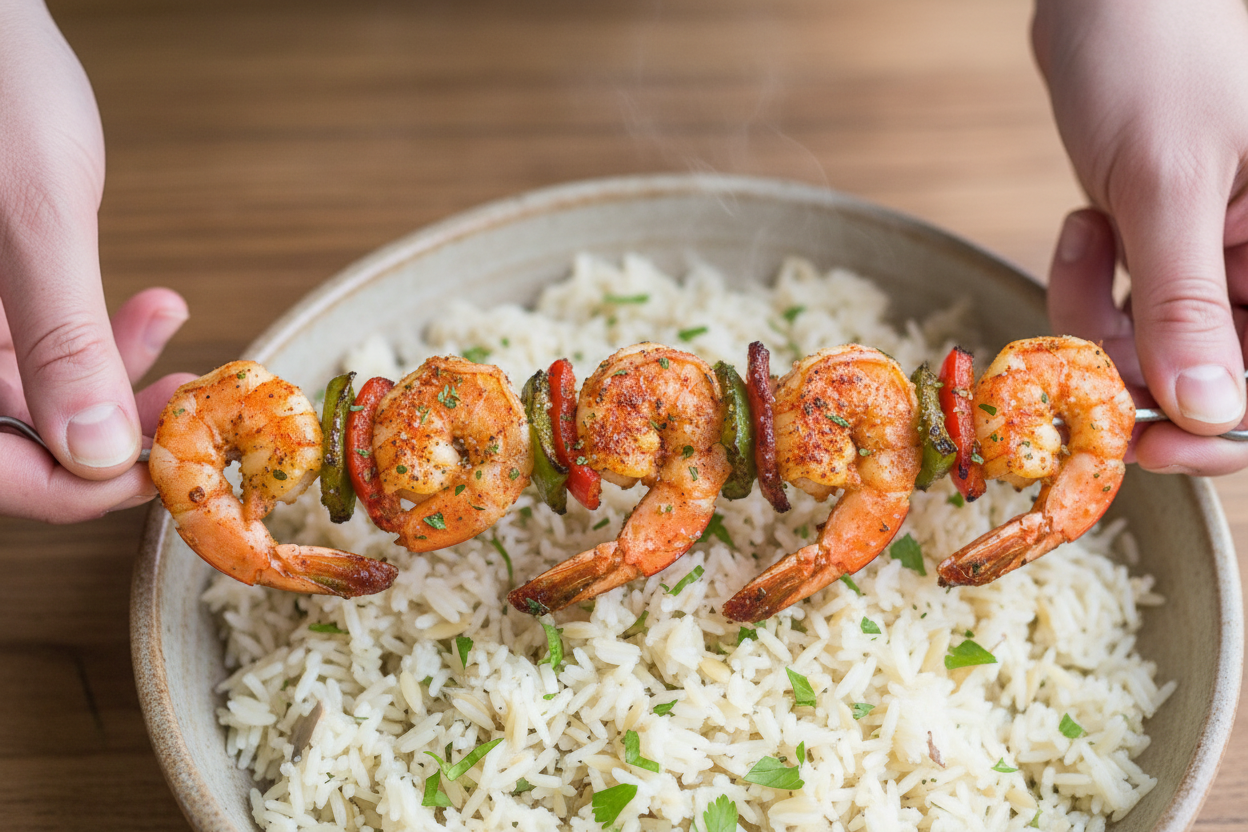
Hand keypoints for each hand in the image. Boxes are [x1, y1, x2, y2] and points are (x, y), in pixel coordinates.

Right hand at [0, 1, 194, 521]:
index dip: (78, 489)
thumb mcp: (33, 215)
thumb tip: (100, 455)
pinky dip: (99, 333)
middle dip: (113, 429)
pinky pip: (35, 340)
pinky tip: (159, 307)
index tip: (166, 468)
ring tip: (187, 355)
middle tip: (192, 411)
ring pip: (35, 392)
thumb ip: (62, 339)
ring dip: (118, 379)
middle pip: (16, 437)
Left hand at [1034, 0, 1247, 474]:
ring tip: (1086, 235)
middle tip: (1075, 350)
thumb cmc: (1152, 51)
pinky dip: (1091, 281)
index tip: (1149, 445)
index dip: (1224, 427)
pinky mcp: (1175, 239)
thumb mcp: (1168, 183)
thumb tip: (1209, 413)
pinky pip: (1130, 302)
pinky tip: (1087, 221)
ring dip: (1098, 312)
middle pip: (1217, 368)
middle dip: (1133, 361)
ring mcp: (1228, 250)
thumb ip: (1186, 302)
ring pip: (1160, 342)